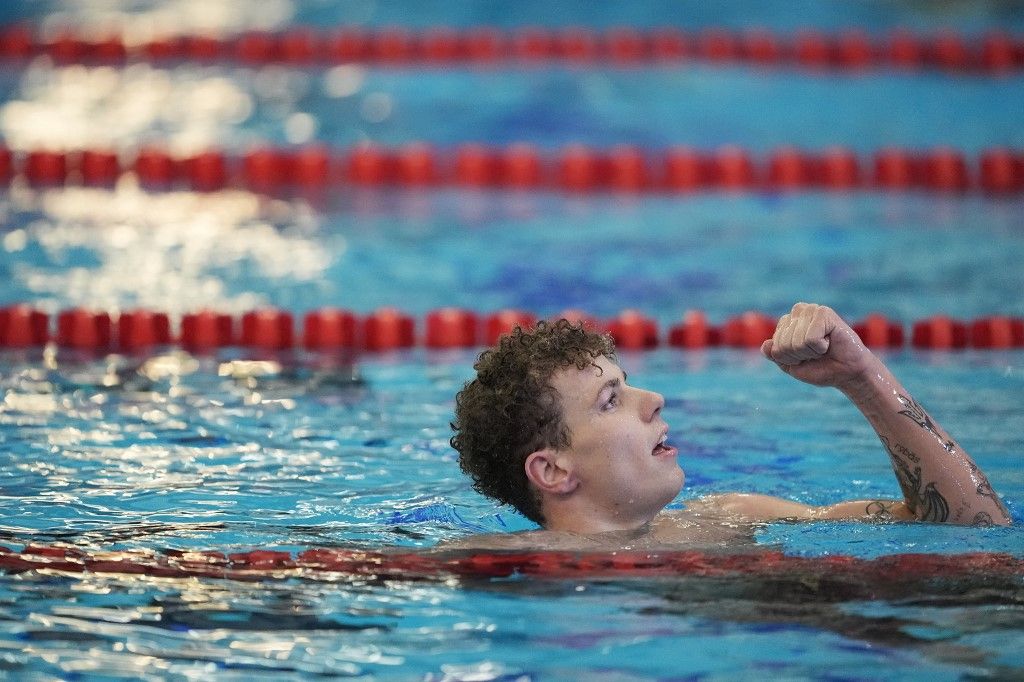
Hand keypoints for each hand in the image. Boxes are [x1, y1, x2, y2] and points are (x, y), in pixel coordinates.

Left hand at [760, 303, 876, 389]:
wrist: (847, 373)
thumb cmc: (821, 367)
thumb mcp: (791, 365)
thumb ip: (775, 355)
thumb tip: (765, 345)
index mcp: (787, 321)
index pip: (774, 345)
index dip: (789, 358)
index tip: (805, 357)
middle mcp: (798, 311)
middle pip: (783, 343)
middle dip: (799, 355)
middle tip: (816, 353)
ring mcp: (811, 309)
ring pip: (796, 342)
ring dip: (810, 352)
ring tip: (823, 348)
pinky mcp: (824, 313)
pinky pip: (810, 339)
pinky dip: (820, 347)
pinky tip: (829, 342)